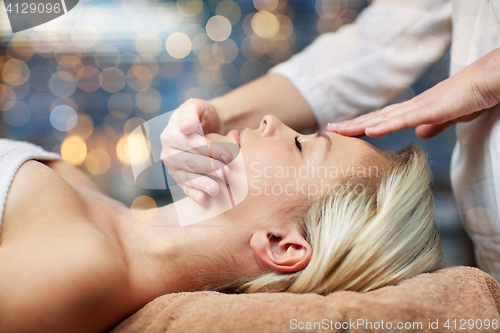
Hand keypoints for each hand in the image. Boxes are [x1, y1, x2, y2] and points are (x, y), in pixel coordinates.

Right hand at [160, 102, 232, 203]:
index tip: (226, 155)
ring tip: (216, 190)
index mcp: (171, 133)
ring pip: (188, 177)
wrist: (206, 126)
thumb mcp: (197, 106)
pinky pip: (185, 187)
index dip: (209, 150)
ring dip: (202, 184)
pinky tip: (203, 199)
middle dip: (210, 169)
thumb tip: (185, 127)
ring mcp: (172, 167)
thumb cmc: (203, 115)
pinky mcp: (179, 178)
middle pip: (191, 162)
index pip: (191, 143)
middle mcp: (168, 152)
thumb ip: (190, 112)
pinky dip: (193, 194)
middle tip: (227, 174)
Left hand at [327, 48, 499, 137]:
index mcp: (412, 111)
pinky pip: (403, 119)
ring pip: (382, 118)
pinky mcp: (429, 110)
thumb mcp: (447, 116)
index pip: (381, 120)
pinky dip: (384, 125)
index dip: (361, 126)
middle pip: (374, 118)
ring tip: (338, 130)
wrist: (485, 83)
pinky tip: (368, 130)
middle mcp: (409, 108)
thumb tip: (421, 133)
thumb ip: (433, 124)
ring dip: (359, 125)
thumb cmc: (468, 97)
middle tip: (328, 130)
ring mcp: (417, 108)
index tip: (344, 131)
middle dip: (351, 125)